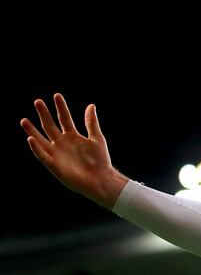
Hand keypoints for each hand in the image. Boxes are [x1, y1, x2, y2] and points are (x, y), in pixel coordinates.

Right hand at [20, 93, 127, 208]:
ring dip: (32, 131)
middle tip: (38, 101)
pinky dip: (37, 148)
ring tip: (24, 120)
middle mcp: (62, 143)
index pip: (64, 118)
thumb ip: (91, 123)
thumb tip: (91, 105)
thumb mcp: (97, 138)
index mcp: (72, 137)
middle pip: (50, 126)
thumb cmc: (101, 161)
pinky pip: (43, 156)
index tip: (56, 95)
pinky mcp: (54, 166)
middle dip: (44, 114)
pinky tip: (31, 139)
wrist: (102, 180)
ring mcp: (57, 154)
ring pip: (41, 140)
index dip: (61, 107)